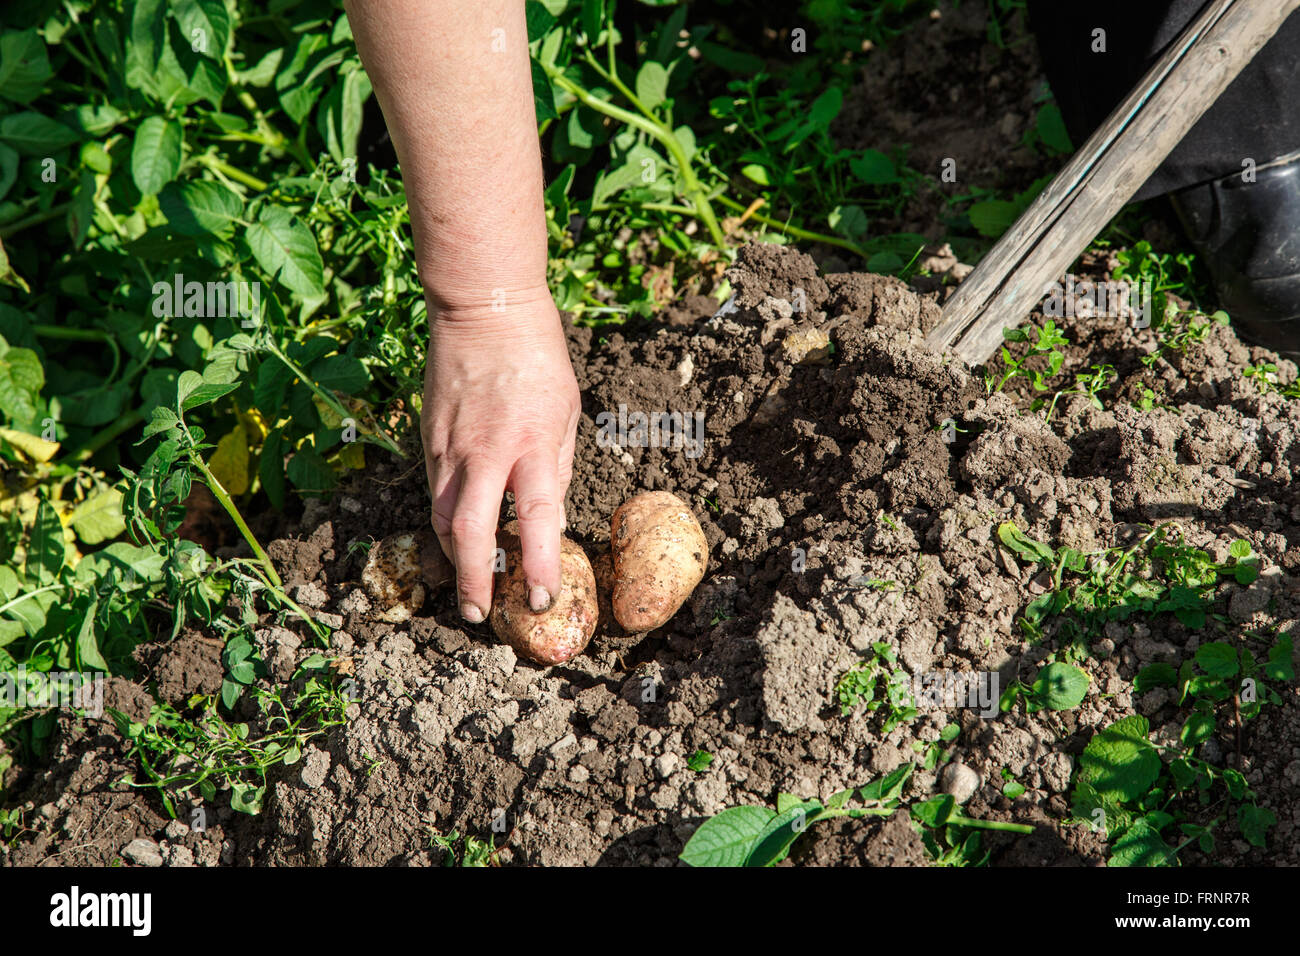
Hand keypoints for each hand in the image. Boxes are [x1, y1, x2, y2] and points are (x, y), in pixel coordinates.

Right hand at [422, 289, 580, 623]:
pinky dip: (445, 522)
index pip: (538, 518)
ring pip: (442, 518)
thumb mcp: (568, 412)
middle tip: (480, 616)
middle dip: (475, 582)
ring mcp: (450, 447)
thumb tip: (547, 517)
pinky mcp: (429, 440)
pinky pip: (435, 492)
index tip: (541, 601)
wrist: (484, 310)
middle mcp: (487, 451)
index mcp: (533, 443)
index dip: (539, 566)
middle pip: (470, 532)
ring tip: (471, 586)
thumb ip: (557, 468)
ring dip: (456, 559)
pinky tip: (458, 537)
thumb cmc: (538, 358)